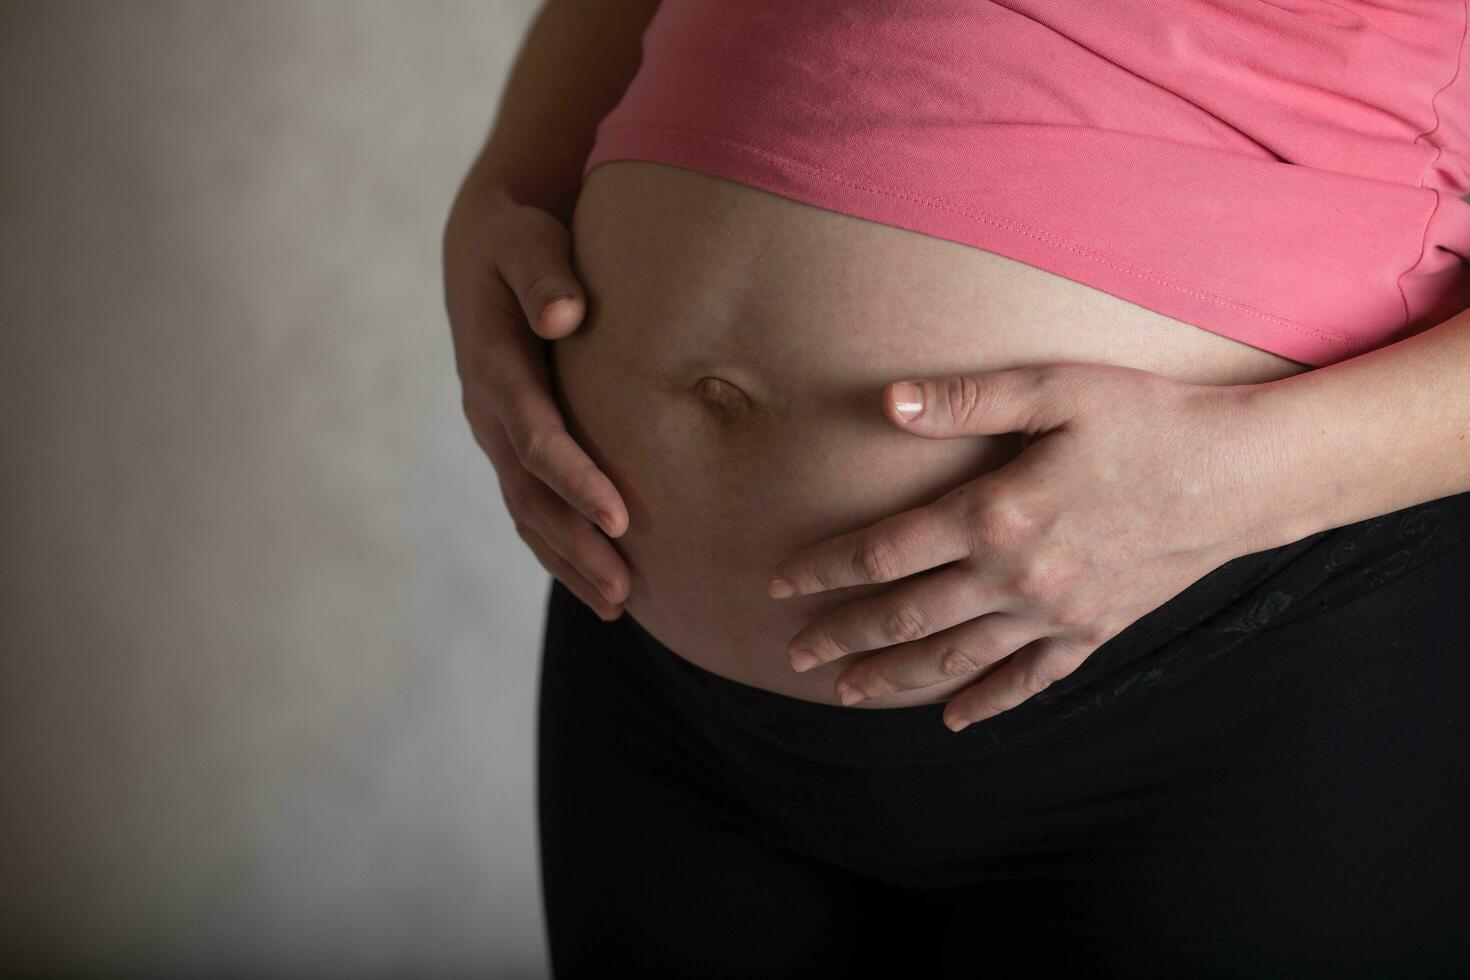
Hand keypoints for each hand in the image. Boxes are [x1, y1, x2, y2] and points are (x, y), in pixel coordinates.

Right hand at [442, 172, 628, 620]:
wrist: (486, 254)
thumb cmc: (521, 241)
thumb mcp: (526, 239)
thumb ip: (544, 272)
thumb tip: (564, 313)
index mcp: (493, 363)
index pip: (534, 434)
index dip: (574, 477)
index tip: (619, 515)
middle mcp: (487, 410)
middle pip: (530, 492)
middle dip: (576, 541)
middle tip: (623, 587)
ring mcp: (495, 435)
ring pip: (528, 512)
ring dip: (570, 561)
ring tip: (618, 604)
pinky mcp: (511, 447)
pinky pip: (532, 510)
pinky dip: (561, 551)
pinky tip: (601, 588)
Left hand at [766, 363, 1284, 731]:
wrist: (1243, 475)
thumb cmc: (1147, 419)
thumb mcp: (1054, 390)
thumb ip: (965, 402)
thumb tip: (884, 401)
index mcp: (994, 514)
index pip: (883, 552)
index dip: (825, 569)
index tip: (779, 583)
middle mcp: (1015, 577)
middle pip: (906, 617)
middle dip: (842, 636)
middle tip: (792, 654)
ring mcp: (1054, 615)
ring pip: (954, 659)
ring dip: (893, 679)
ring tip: (845, 692)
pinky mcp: (1093, 633)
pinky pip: (1028, 682)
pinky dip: (987, 702)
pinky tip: (953, 720)